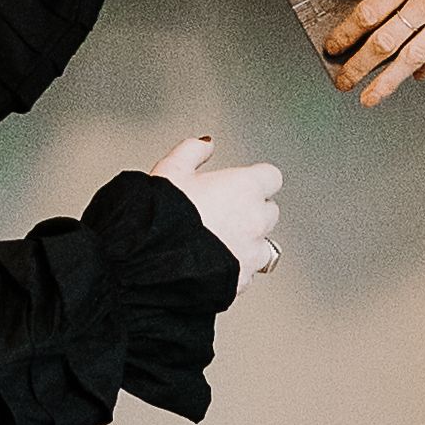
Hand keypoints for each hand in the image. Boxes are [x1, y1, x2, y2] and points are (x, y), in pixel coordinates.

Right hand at [152, 131, 281, 294]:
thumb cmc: (161, 217)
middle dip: (252, 212)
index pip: (271, 176)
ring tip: (220, 243)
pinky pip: (249, 272)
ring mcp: (253, 252)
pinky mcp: (244, 279)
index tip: (241, 184)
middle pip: (269, 211)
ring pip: (264, 245)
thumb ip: (193, 151)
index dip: (255, 180)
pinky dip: (238, 269)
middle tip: (224, 214)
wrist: (153, 263)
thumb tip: (205, 144)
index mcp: (244, 188)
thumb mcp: (170, 170)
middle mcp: (256, 219)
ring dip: (249, 243)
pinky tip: (214, 264)